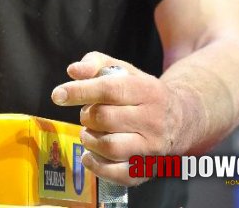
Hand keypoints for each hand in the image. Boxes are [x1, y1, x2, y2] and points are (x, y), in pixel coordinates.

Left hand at [50, 52, 174, 185]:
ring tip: (90, 132)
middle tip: (87, 114)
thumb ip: (96, 64)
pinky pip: (118, 174)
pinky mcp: (148, 169)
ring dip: (89, 139)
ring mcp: (153, 148)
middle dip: (86, 116)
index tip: (57, 95)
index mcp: (148, 91)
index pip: (108, 90)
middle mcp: (154, 120)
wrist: (182, 120)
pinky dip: (97, 166)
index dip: (79, 92)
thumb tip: (73, 71)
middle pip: (104, 118)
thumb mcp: (124, 70)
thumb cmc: (142, 92)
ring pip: (109, 147)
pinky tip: (90, 155)